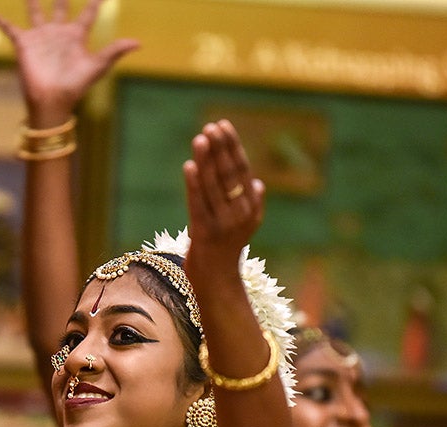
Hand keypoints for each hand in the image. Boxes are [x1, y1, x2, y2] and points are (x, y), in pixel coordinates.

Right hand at [0, 0, 137, 125]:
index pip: (88, 13)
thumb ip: (114, 52)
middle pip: (60, 6)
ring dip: (32, 0)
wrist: (51, 101)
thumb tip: (138, 43)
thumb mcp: (96, 67)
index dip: (95, 0)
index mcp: (76, 36)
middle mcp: (58, 33)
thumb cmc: (75, 86)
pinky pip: (9, 28)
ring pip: (35, 11)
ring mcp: (40, 37)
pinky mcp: (24, 44)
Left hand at [183, 120, 265, 270]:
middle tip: (211, 126)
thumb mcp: (245, 227)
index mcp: (251, 208)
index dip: (232, 147)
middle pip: (230, 175)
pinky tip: (189, 166)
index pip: (242, 171)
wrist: (217, 281)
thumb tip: (257, 183)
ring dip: (207, 160)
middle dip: (220, 148)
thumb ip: (250, 204)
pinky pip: (198, 204)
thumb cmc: (226, 249)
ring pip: (214, 186)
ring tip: (200, 138)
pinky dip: (194, 184)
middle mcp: (241, 215)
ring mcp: (223, 224)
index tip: (222, 126)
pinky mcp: (204, 233)